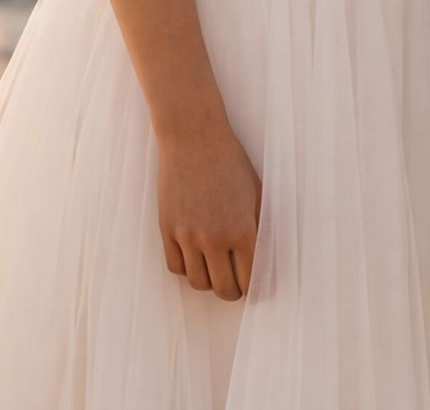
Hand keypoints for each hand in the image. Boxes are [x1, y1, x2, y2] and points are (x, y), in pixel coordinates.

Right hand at [156, 122, 260, 300]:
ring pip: (198, 282)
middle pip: (224, 289)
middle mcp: (214, 238)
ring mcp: (187, 235)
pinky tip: (195, 258)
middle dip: (233, 291)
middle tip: (235, 284)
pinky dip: (186, 269)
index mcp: (242, 230)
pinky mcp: (167, 228)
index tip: (253, 286)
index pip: (250, 280)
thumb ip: (259, 228)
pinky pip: (175, 267)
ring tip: (215, 271)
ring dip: (209, 282)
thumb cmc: (230, 161)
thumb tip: (262, 259)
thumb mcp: (256, 194)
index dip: (254, 288)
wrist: (193, 137)